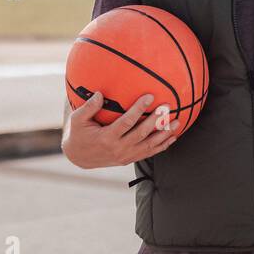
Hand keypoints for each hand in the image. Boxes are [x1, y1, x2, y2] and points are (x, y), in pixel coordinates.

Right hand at [61, 92, 178, 169]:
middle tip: (167, 107)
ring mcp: (125, 156)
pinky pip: (149, 153)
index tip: (150, 96)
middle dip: (156, 120)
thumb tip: (99, 94)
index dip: (139, 109)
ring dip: (164, 134)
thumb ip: (89, 107)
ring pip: (149, 146)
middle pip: (141, 134)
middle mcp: (118, 149)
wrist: (79, 157)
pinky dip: (162, 146)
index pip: (127, 122)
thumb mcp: (77, 119)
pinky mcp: (129, 159)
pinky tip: (172, 137)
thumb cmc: (78, 133)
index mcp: (106, 137)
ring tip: (176, 121)